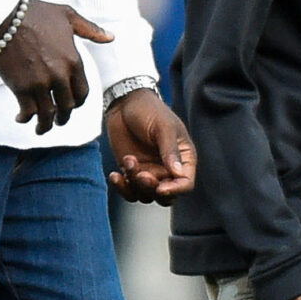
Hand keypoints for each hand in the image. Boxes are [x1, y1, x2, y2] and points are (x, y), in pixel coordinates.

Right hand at [0, 0, 110, 132]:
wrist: (4, 15)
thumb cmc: (35, 12)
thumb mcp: (68, 16)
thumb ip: (90, 30)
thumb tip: (111, 37)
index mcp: (74, 61)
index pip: (82, 93)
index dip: (77, 103)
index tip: (70, 105)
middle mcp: (60, 75)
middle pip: (67, 107)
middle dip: (63, 117)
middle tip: (58, 120)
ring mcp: (40, 83)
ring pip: (48, 114)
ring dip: (45, 125)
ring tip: (41, 129)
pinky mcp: (21, 87)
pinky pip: (28, 111)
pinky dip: (25, 118)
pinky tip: (21, 118)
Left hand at [106, 88, 193, 202]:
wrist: (124, 103)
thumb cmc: (149, 110)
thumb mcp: (163, 127)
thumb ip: (170, 150)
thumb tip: (179, 174)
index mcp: (183, 158)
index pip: (185, 183)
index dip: (175, 190)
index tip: (161, 188)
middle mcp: (168, 169)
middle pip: (166, 195)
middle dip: (152, 188)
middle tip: (140, 174)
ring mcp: (150, 172)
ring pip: (146, 195)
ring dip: (135, 184)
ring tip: (128, 160)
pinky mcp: (132, 172)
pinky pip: (129, 190)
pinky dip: (122, 187)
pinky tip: (114, 175)